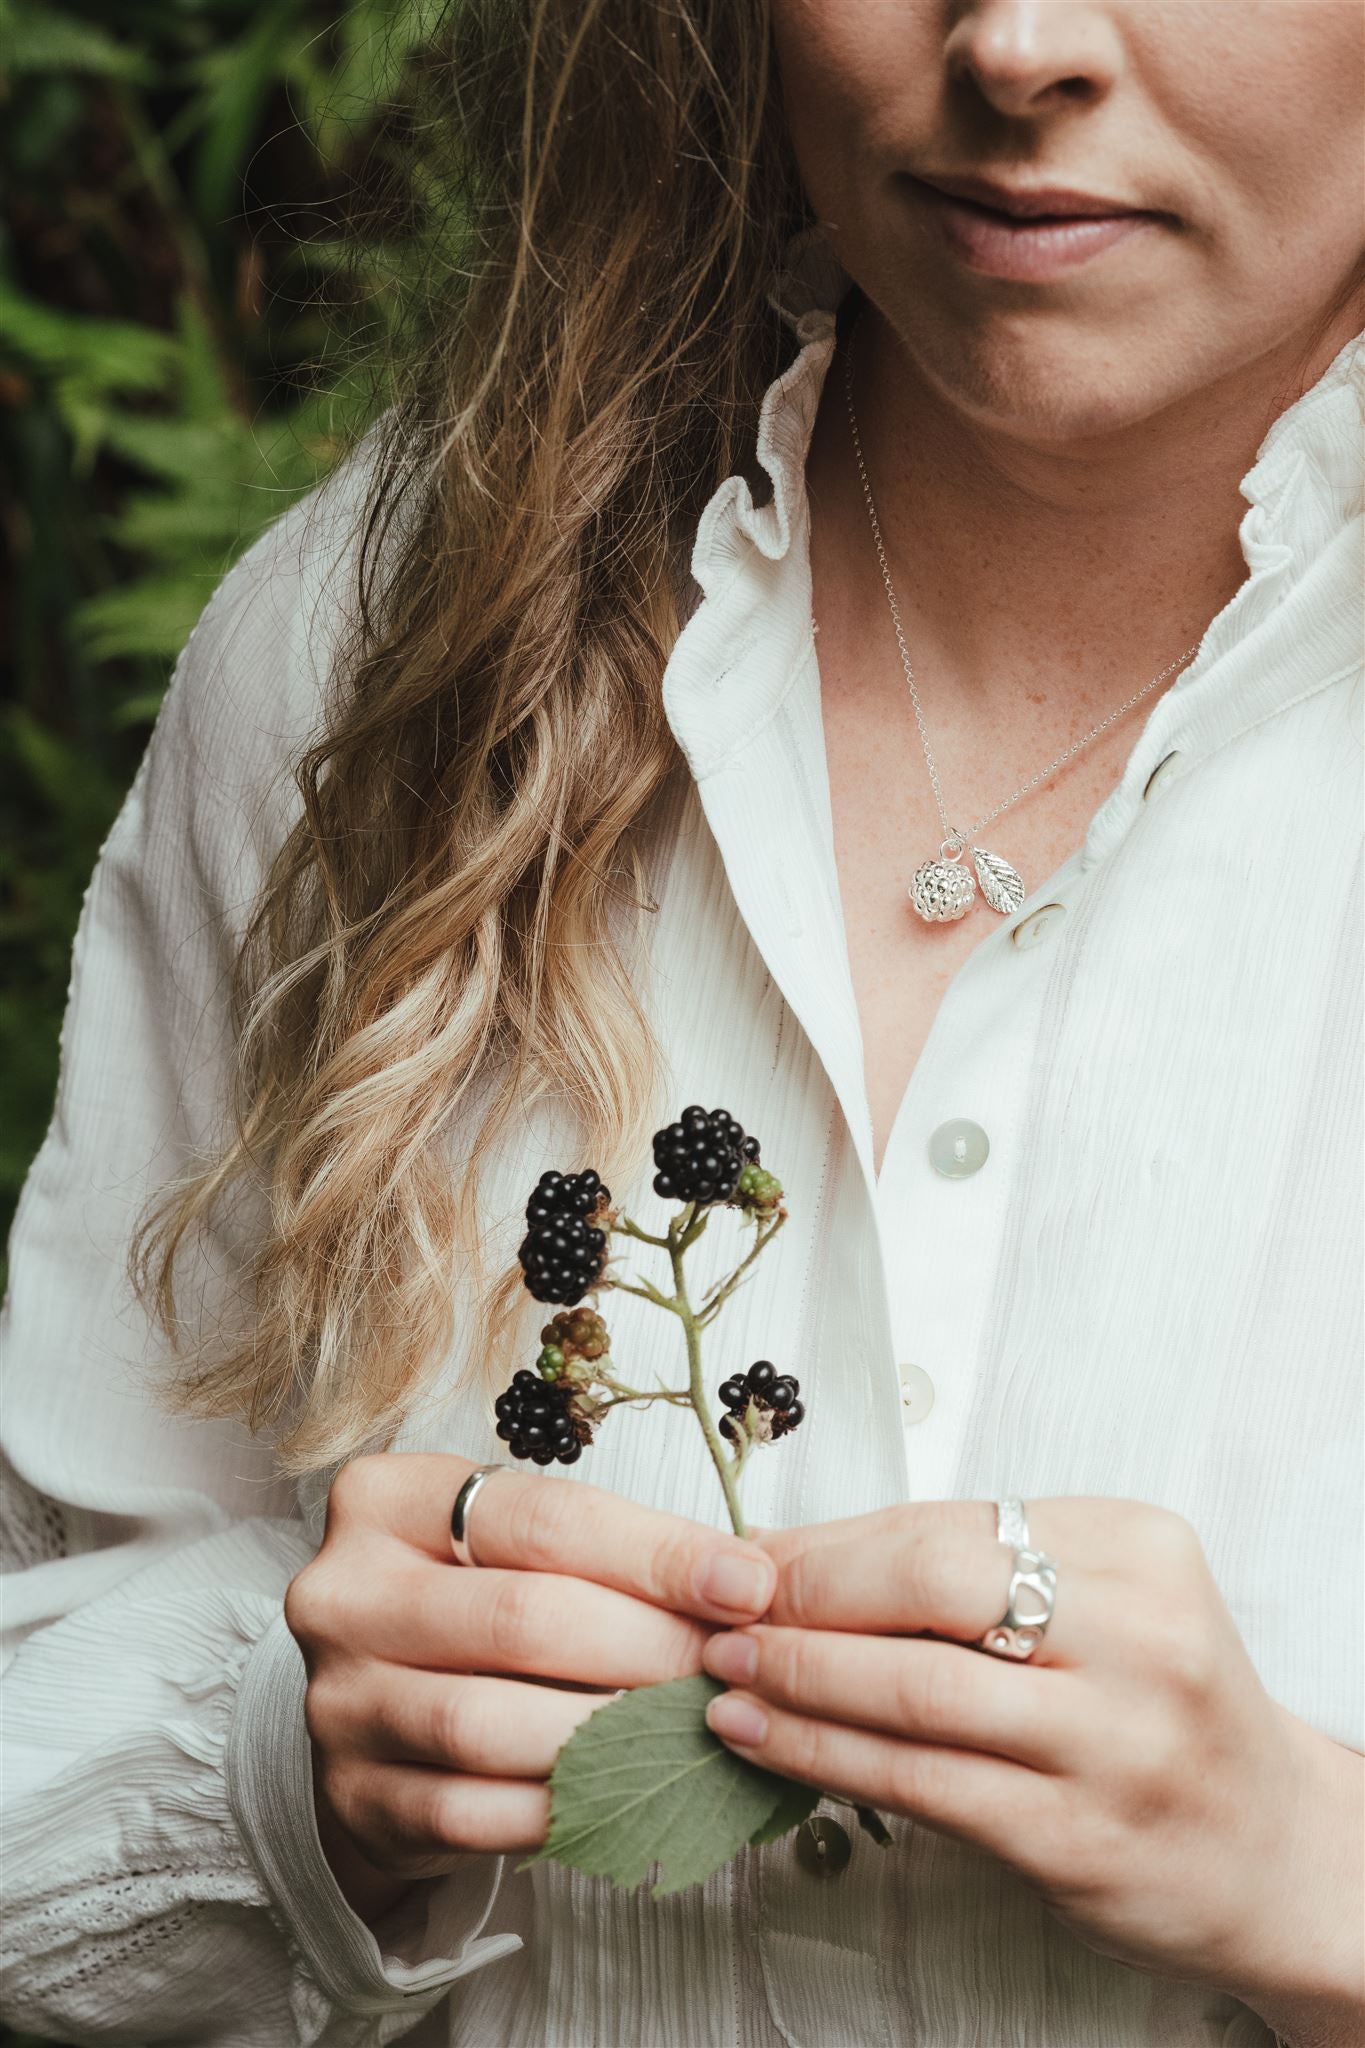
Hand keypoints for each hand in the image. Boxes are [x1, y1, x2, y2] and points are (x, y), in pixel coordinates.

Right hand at [285, 1451, 775, 1918]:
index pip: (544, 1518)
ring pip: (490, 1722)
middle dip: (649, 1644)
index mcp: (387, 1499)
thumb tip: (745, 1584)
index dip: (658, 1554)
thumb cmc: (469, 1600)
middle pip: (523, 1617)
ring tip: (690, 1728)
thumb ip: (603, 1551)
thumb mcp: (511, 1542)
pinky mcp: (354, 1796)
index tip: (748, 1584)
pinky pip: (471, 1811)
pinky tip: (622, 1793)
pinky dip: (559, 1807)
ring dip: (610, 1732)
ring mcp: (339, 1700)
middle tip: (731, 1666)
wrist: (374, 1706)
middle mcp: (344, 1592)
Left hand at [701, 1498, 1363, 2046]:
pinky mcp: (1076, 1835)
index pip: (946, 1523)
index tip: (751, 1553)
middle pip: (929, 1584)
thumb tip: (793, 1554)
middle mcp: (1138, 1634)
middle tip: (721, 1604)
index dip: (830, 1539)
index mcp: (1139, 1547)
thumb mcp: (1098, 1605)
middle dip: (805, 1591)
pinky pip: (920, 1784)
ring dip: (796, 1675)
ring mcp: (1113, 1740)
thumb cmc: (1157, 1709)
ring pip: (913, 1688)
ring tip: (721, 1670)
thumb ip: (967, 1572)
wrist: (1270, 1848)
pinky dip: (821, 1755)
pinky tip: (760, 1739)